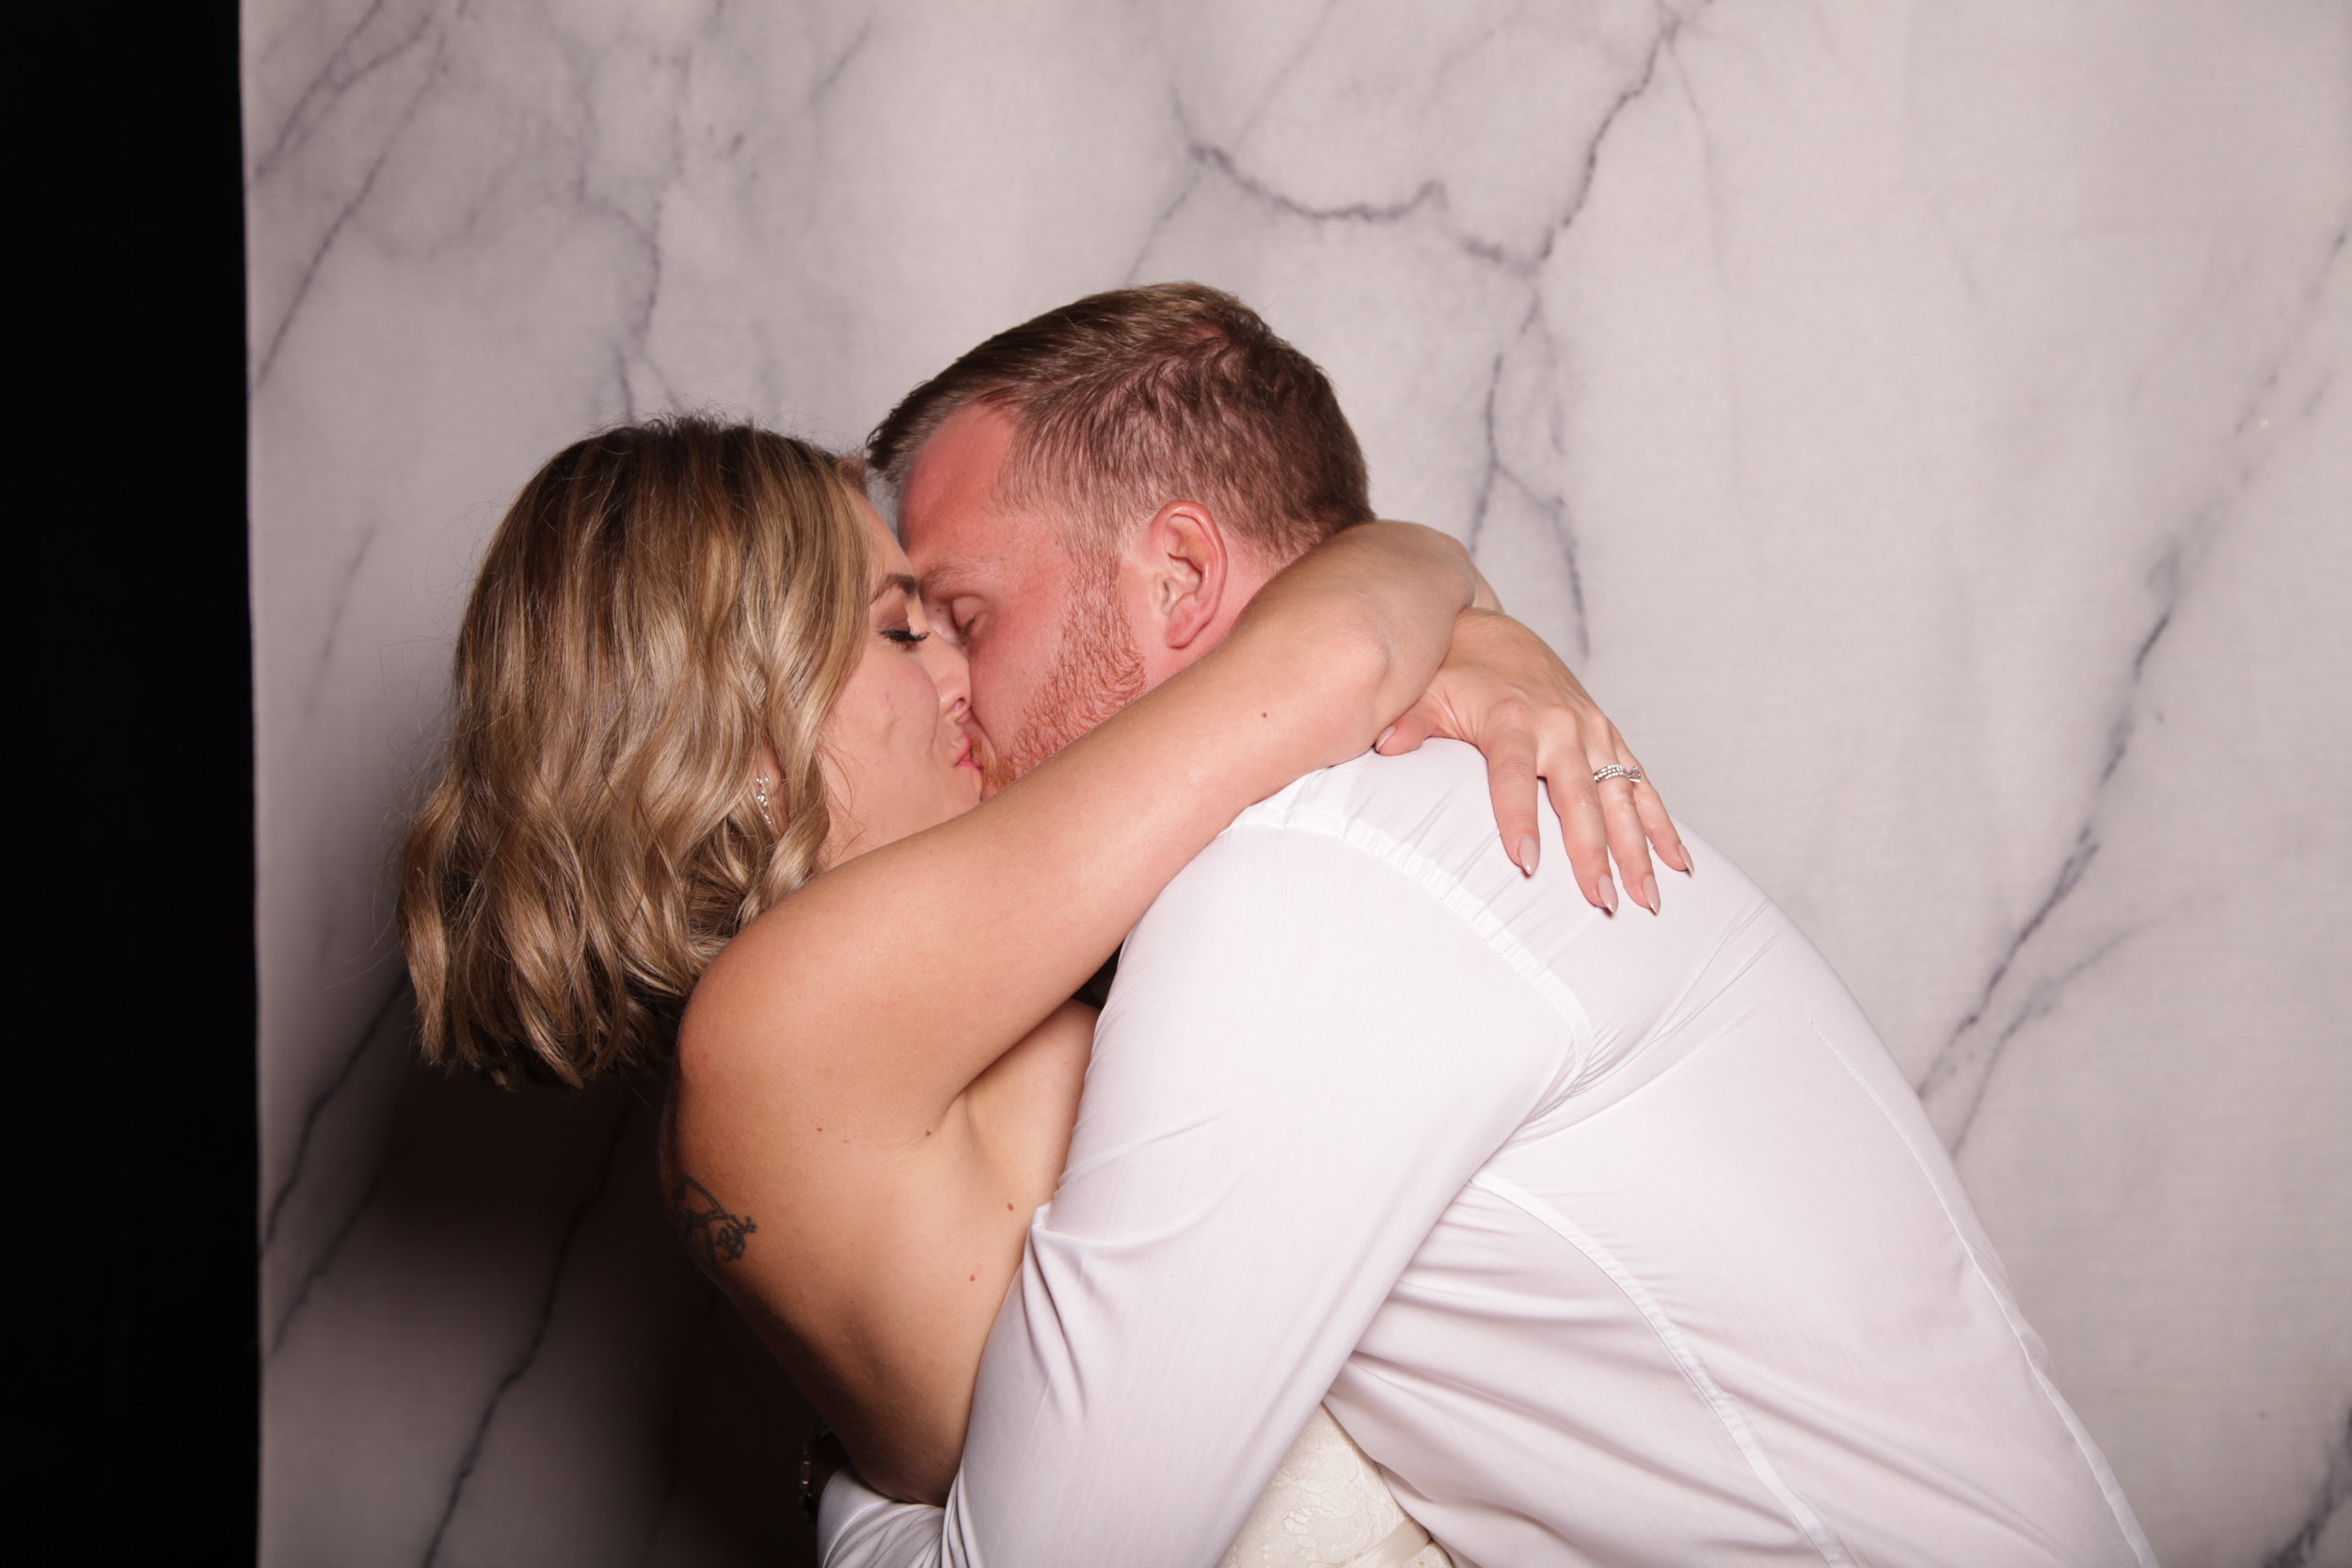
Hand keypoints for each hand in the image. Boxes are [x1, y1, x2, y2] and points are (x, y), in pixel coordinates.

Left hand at [1375, 609, 1689, 912]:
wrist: (1493, 630)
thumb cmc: (1452, 671)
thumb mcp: (1424, 692)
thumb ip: (1409, 722)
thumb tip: (1386, 745)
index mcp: (1512, 716)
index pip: (1513, 774)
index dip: (1519, 817)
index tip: (1525, 862)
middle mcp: (1561, 724)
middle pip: (1578, 796)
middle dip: (1592, 851)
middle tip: (1601, 900)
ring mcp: (1592, 730)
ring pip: (1622, 797)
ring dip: (1638, 850)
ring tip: (1648, 900)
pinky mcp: (1609, 735)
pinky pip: (1642, 784)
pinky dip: (1662, 824)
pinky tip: (1679, 864)